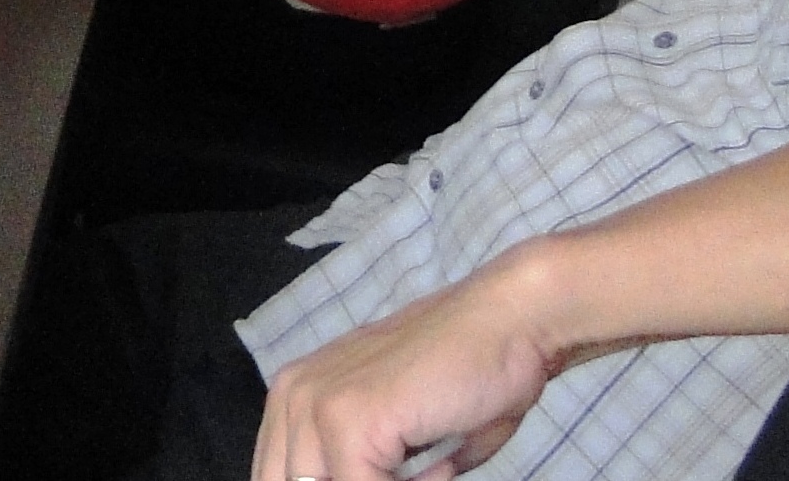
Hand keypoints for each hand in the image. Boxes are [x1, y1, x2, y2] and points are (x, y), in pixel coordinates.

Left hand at [252, 255, 568, 480]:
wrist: (509, 322)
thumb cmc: (469, 377)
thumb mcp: (396, 439)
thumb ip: (363, 471)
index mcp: (295, 396)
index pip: (278, 475)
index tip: (376, 472)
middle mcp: (292, 395)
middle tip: (410, 472)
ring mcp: (316, 404)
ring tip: (429, 465)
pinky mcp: (349, 418)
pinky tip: (441, 465)